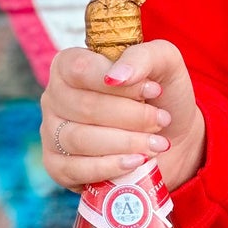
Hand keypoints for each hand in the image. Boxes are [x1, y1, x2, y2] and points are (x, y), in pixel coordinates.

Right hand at [40, 38, 206, 195]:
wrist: (175, 136)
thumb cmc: (163, 94)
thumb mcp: (164, 63)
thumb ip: (143, 57)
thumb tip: (116, 75)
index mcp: (71, 65)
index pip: (81, 70)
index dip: (119, 84)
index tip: (155, 90)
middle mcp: (55, 97)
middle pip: (85, 107)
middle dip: (131, 116)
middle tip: (162, 120)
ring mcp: (52, 133)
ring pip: (81, 139)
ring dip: (126, 142)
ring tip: (156, 144)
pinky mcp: (58, 167)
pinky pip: (76, 169)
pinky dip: (111, 166)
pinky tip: (137, 161)